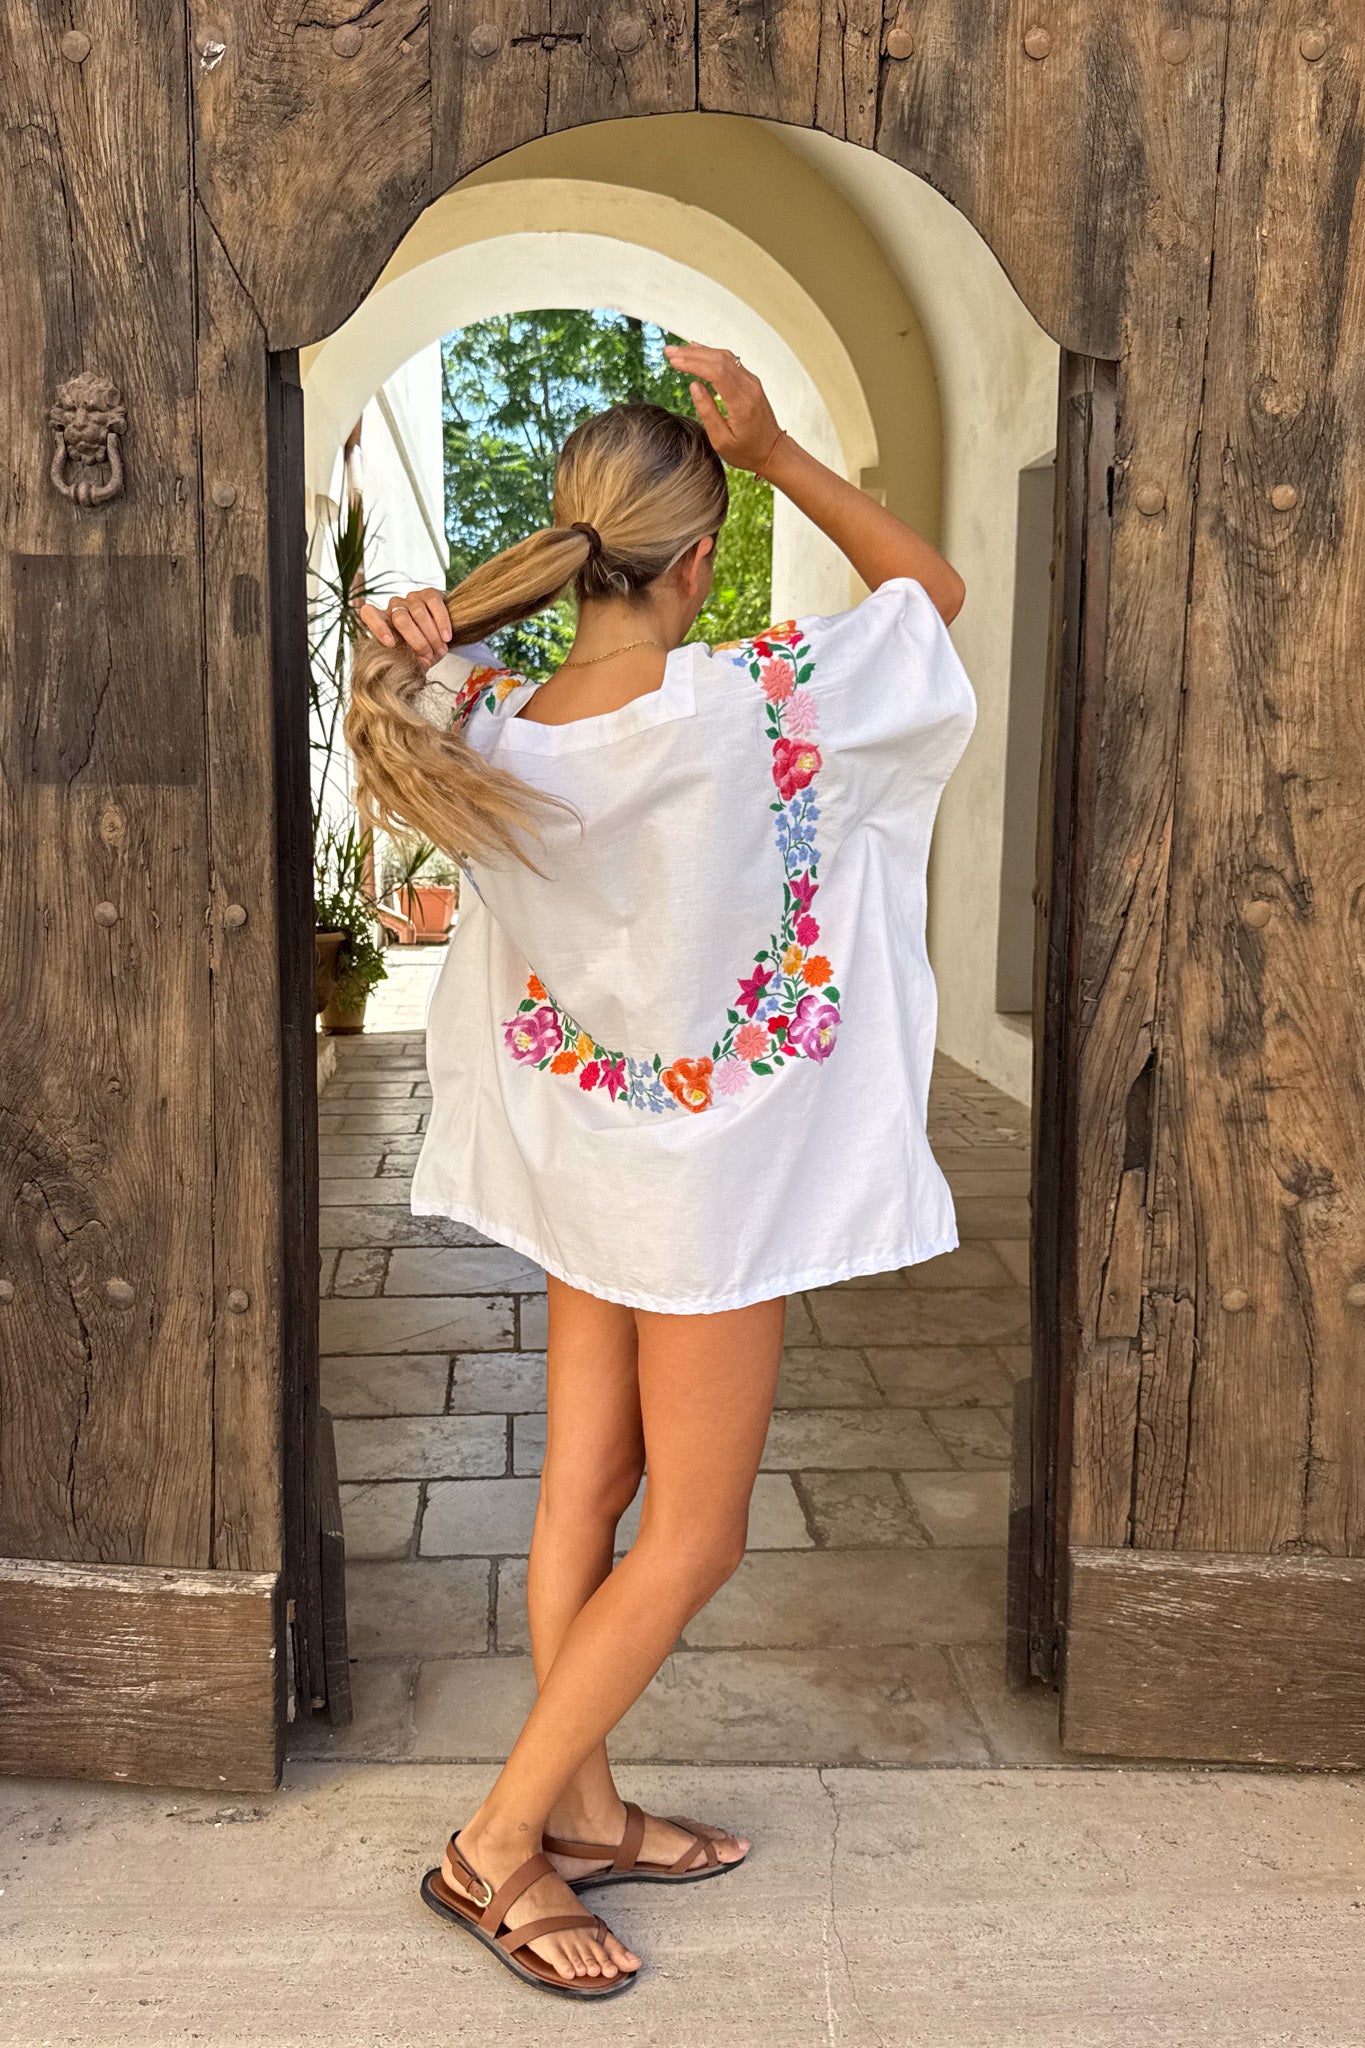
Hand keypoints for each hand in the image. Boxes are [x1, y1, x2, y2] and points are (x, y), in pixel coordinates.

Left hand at [355, 587, 452, 666]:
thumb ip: (413, 660)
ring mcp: (411, 598)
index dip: (377, 627)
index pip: (369, 613)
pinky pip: (434, 604)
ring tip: (440, 651)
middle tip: (428, 657)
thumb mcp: (414, 656)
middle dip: (417, 641)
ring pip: (418, 613)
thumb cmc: (423, 648)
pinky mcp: (429, 593)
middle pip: (400, 619)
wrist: (443, 635)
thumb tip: (422, 664)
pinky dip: (442, 622)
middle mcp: (395, 606)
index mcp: (383, 620)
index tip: (390, 644)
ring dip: (431, 635)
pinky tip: (446, 637)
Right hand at [664, 343, 783, 472]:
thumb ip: (707, 412)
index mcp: (742, 403)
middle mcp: (749, 387)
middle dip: (691, 354)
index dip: (693, 363)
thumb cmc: (748, 451)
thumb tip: (694, 386)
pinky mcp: (750, 381)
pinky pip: (730, 362)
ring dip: (700, 352)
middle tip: (669, 352)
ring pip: (725, 357)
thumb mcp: (722, 440)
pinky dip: (711, 355)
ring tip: (678, 352)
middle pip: (719, 360)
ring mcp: (752, 382)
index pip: (716, 372)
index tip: (674, 361)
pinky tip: (697, 351)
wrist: (773, 451)